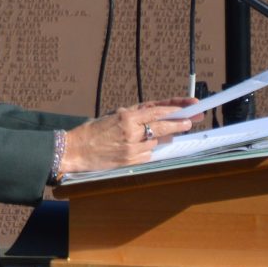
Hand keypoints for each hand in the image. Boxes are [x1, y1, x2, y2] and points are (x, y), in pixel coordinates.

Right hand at [61, 97, 197, 176]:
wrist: (75, 151)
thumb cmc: (92, 131)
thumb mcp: (113, 116)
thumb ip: (135, 116)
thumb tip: (157, 117)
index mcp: (126, 116)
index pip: (158, 110)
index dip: (177, 107)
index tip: (192, 105)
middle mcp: (131, 131)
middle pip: (163, 126)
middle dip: (180, 123)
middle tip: (192, 121)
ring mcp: (132, 148)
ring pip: (156, 141)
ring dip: (161, 137)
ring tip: (164, 134)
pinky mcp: (131, 161)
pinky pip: (148, 154)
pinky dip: (148, 150)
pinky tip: (140, 147)